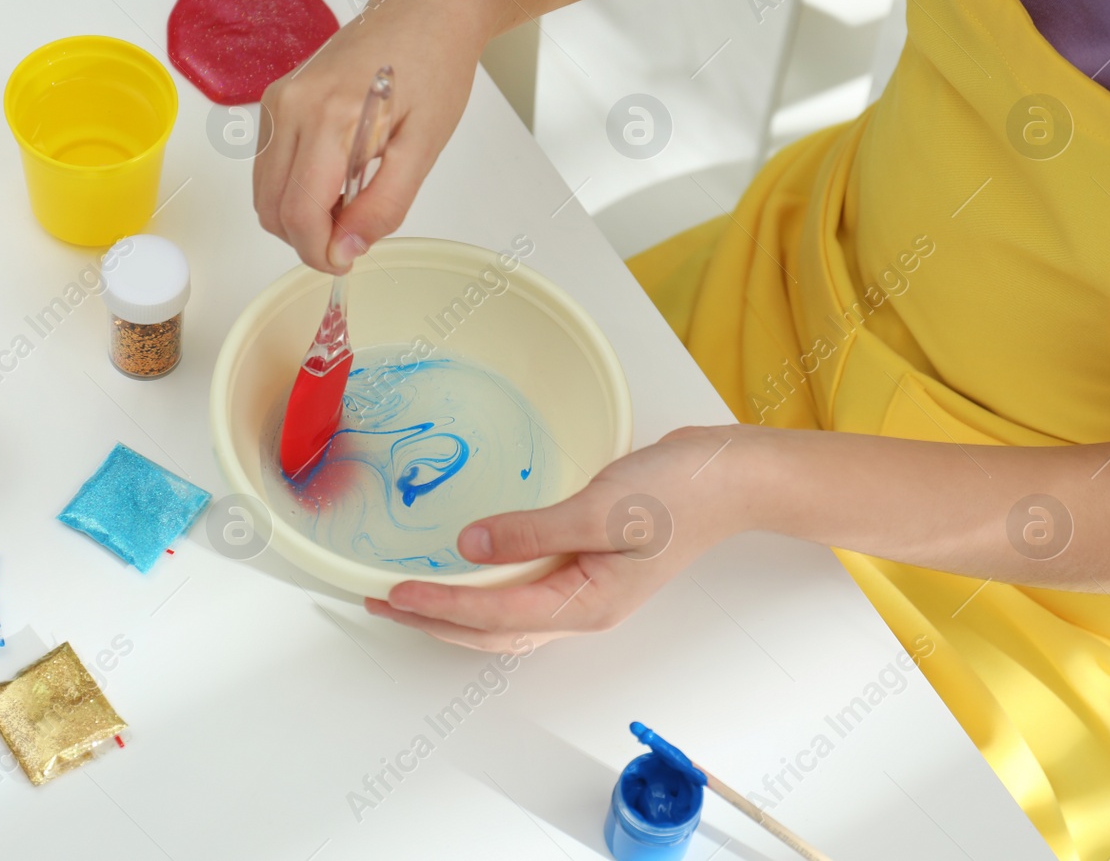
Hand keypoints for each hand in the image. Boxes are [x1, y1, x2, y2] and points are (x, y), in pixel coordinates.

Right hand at [254, 0, 483, 272]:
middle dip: (309, 238)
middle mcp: (289, 107)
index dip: (320, 253)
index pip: (299, 214)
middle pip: (272, 210)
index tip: (349, 261)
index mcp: (328, 117)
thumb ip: (384, 204)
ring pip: (264, 194)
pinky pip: (270, 168)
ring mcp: (276, 102)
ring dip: (299, 217)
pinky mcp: (275, 101)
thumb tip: (346, 250)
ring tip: (351, 201)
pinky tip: (336, 178)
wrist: (425, 13)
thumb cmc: (433, 69)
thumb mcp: (423, 147)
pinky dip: (295, 190)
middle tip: (356, 233)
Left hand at [366, 429, 743, 650]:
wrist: (730, 479)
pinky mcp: (590, 568)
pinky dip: (486, 594)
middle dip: (433, 621)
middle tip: (380, 602)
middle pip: (492, 630)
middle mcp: (583, 608)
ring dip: (454, 612)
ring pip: (506, 618)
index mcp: (586, 603)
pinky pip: (524, 594)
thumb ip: (533, 531)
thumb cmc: (679, 493)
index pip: (493, 613)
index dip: (438, 606)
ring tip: (409, 597)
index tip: (393, 593)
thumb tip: (469, 548)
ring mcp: (587, 591)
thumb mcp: (602, 508)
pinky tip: (468, 577)